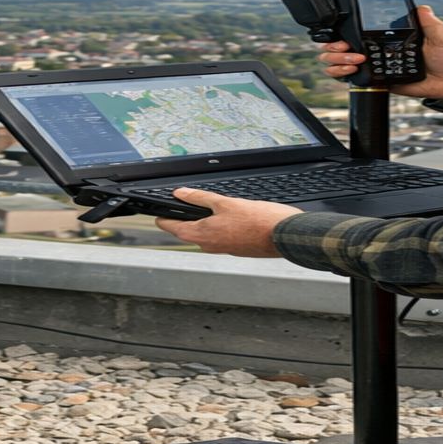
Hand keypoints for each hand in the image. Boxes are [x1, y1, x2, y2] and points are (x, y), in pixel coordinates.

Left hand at [155, 188, 300, 256]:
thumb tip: (181, 194)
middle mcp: (211, 246)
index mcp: (203, 235)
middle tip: (179, 210)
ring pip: (206, 236)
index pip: (173, 228)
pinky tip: (226, 219)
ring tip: (203, 211)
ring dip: (202, 225)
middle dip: (183, 221)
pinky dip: (217, 229)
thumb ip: (200, 198)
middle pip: (188, 233)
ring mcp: (224, 249)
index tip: (157, 216)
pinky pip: (220, 239)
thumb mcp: (225, 202)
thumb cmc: (259, 221)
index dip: (164, 220)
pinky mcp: (238, 249)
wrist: (285, 236)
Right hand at [318, 5, 442, 98]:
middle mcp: (387, 51)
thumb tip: (421, 7)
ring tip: (351, 60)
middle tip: (344, 48)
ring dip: (339, 62)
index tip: (343, 31)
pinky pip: (363, 81)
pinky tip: (351, 71)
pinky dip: (350, 77)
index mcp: (397, 37)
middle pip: (349, 49)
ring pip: (349, 65)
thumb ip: (430, 23)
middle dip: (336, 49)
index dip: (349, 31)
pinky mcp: (387, 83)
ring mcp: (385, 67)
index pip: (367, 32)